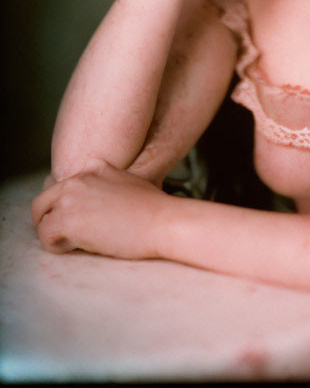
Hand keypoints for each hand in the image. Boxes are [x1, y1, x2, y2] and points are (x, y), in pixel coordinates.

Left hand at [31, 160, 171, 259]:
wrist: (162, 220)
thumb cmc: (153, 208)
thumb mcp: (129, 180)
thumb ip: (108, 179)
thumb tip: (100, 193)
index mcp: (93, 168)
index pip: (58, 183)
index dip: (61, 204)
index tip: (72, 218)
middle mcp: (78, 179)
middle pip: (43, 201)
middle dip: (49, 219)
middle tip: (64, 235)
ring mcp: (70, 199)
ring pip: (41, 220)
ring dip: (55, 234)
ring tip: (77, 242)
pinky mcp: (67, 220)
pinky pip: (45, 237)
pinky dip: (57, 246)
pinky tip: (78, 247)